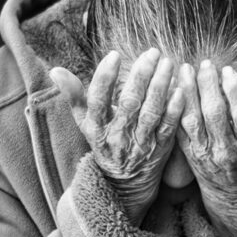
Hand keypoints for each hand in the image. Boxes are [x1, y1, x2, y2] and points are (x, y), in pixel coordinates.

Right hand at [49, 48, 183, 225]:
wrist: (124, 183)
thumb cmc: (104, 143)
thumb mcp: (85, 123)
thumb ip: (73, 95)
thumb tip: (55, 70)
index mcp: (96, 127)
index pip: (97, 100)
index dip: (105, 78)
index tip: (114, 55)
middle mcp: (117, 135)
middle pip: (129, 103)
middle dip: (141, 75)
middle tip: (152, 53)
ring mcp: (139, 143)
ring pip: (150, 112)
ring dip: (160, 87)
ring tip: (168, 63)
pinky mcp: (159, 149)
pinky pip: (168, 128)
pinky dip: (175, 109)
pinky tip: (181, 90)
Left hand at [176, 60, 236, 236]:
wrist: (234, 195)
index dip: (235, 91)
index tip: (228, 70)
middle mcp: (227, 151)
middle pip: (215, 115)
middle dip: (209, 86)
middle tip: (206, 64)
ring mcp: (206, 154)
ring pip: (193, 120)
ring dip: (188, 93)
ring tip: (185, 69)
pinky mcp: (188, 155)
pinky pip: (179, 129)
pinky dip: (174, 109)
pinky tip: (172, 88)